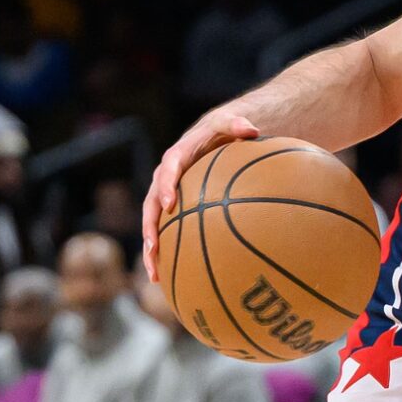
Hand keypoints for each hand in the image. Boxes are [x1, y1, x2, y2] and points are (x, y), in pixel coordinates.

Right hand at [141, 106, 264, 279]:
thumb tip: (252, 129)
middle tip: (153, 247)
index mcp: (177, 157)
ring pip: (153, 223)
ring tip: (154, 274)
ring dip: (151, 249)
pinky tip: (168, 277)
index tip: (170, 204)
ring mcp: (166, 195)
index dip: (167, 186)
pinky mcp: (172, 209)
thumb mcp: (228, 123)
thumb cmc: (221, 131)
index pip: (168, 170)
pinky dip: (164, 252)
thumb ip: (236, 124)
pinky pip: (164, 230)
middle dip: (150, 227)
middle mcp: (165, 178)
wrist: (210, 138)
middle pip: (151, 204)